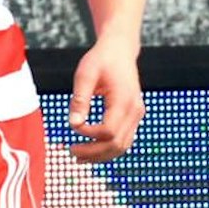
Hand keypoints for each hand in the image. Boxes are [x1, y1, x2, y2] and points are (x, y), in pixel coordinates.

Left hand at [67, 36, 144, 162]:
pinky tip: (91, 150)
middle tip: (71, 152)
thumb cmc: (100, 60)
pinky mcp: (134, 116)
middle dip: (93, 152)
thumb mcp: (84, 75)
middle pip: (117, 144)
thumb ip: (79, 99)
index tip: (73, 125)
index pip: (108, 131)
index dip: (88, 134)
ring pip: (123, 145)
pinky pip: (124, 139)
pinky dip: (109, 148)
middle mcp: (135, 111)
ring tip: (79, 157)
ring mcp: (137, 115)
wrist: (119, 50)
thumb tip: (73, 124)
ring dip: (101, 155)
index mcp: (124, 101)